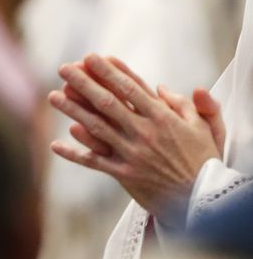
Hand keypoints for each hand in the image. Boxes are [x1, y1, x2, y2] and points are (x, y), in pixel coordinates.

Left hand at [48, 54, 220, 222]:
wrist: (204, 201)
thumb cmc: (204, 160)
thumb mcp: (205, 127)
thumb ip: (188, 104)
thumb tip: (161, 86)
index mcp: (163, 119)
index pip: (130, 89)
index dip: (109, 72)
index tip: (91, 57)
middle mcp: (144, 134)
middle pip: (107, 104)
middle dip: (84, 84)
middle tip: (64, 68)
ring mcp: (132, 154)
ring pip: (96, 128)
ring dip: (73, 111)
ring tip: (53, 96)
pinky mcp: (125, 175)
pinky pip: (95, 162)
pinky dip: (75, 154)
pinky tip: (55, 144)